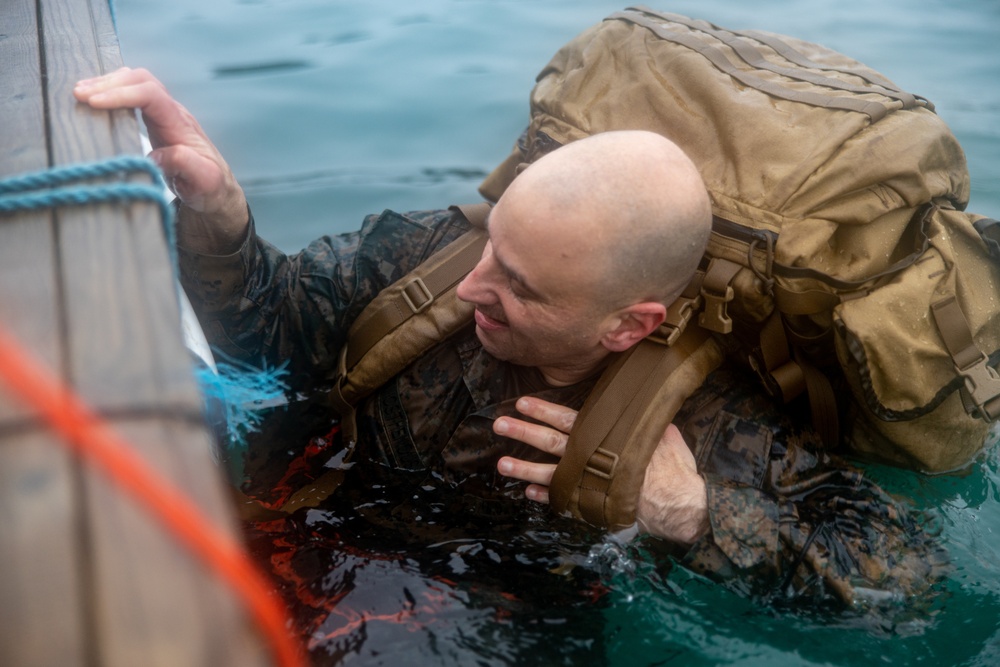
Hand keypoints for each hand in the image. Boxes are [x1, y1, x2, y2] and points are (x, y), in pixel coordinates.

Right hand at [74, 67, 247, 252]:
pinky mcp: (154, 121)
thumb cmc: (210, 185)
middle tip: (79, 94)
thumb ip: (184, 165)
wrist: (216, 188)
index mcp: (180, 124)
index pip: (151, 95)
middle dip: (109, 83)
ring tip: (79, 92)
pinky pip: (132, 95)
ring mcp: (162, 115)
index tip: (94, 103)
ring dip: (107, 83)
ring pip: (135, 82)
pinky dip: (111, 91)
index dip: (122, 94)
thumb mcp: (204, 180)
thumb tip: (155, 156)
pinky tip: (93, 99)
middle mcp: (171, 113)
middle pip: (141, 79)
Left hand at [495, 397, 709, 545]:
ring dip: (524, 468)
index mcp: (605, 436)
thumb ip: (641, 421)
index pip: (568, 419)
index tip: (522, 403)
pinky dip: (545, 497)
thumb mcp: (660, 432)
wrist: (681, 503)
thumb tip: (642, 405)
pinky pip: (564, 500)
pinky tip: (528, 493)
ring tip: (501, 464)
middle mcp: (593, 457)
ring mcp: (591, 482)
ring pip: (550, 473)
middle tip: (499, 425)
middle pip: (551, 442)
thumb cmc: (673, 466)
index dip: (544, 411)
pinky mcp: (594, 504)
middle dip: (523, 432)